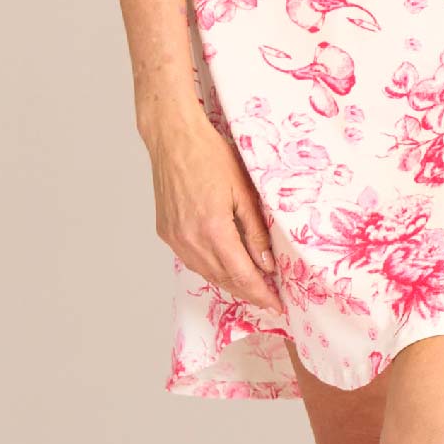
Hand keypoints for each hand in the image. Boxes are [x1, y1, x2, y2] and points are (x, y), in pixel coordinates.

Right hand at [145, 107, 281, 310]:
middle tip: (269, 300)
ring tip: (252, 288)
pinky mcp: (166, 232)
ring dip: (230, 284)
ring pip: (206, 273)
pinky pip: (192, 260)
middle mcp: (189, 239)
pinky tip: (225, 268)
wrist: (173, 138)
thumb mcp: (245, 191)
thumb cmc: (211, 155)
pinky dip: (211, 269)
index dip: (261, 294)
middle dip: (248, 293)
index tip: (277, 305)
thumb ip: (256, 231)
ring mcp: (174, 238)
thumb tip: (267, 264)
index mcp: (212, 229)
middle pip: (223, 279)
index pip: (242, 274)